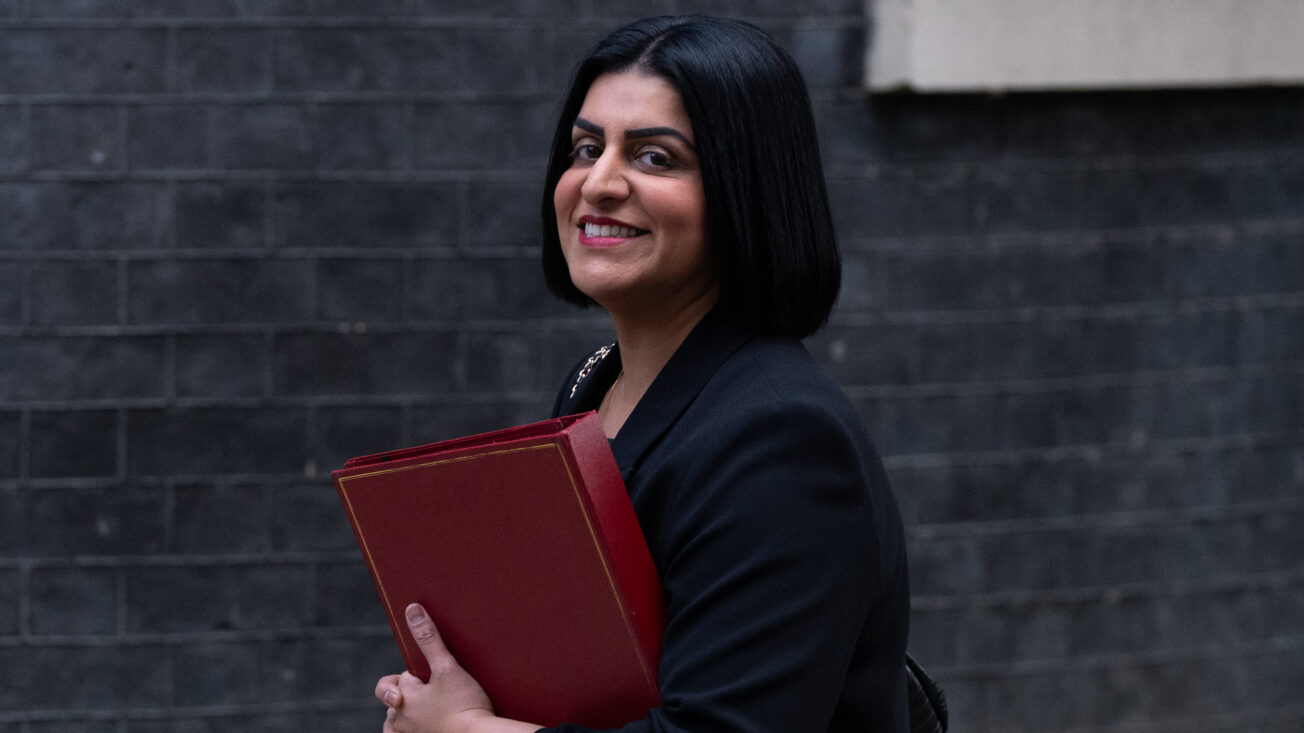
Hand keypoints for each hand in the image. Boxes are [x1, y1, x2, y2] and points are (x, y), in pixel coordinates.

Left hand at [374, 603, 496, 732]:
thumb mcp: (447, 667)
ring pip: (398, 721)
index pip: (401, 679)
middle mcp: (399, 720)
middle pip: (399, 699)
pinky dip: (409, 730)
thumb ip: (429, 638)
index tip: (433, 679)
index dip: (417, 676)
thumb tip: (412, 609)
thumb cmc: (465, 706)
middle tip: (439, 695)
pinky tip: (425, 726)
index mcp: (402, 698)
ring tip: (432, 712)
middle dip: (413, 694)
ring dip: (409, 714)